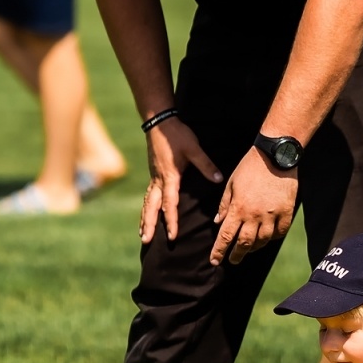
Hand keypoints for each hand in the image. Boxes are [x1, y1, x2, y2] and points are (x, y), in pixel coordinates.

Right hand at [140, 116, 221, 243]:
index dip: (171, 220)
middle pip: (151, 207)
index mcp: (170, 177)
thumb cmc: (177, 135)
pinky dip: (146, 208)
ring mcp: (154, 177)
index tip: (173, 235)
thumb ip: (206, 165)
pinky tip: (146, 215)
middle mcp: (159, 180)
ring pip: (147, 203)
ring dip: (144, 219)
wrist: (159, 121)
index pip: (170, 203)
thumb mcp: (194, 148)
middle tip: (145, 241)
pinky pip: (148, 196)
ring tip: (142, 235)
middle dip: (149, 225)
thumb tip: (219, 179)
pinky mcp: (154, 174)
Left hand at [210, 147, 297, 265]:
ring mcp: (272, 215)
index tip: (215, 261)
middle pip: (244, 243)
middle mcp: (254, 215)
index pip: (226, 236)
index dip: (219, 251)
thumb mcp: (231, 184)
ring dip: (254, 248)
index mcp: (238, 208)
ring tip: (249, 249)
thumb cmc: (250, 166)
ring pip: (263, 241)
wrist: (276, 154)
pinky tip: (268, 238)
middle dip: (237, 255)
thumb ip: (224, 205)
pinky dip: (273, 238)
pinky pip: (280, 232)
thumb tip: (218, 222)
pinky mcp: (286, 212)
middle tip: (233, 260)